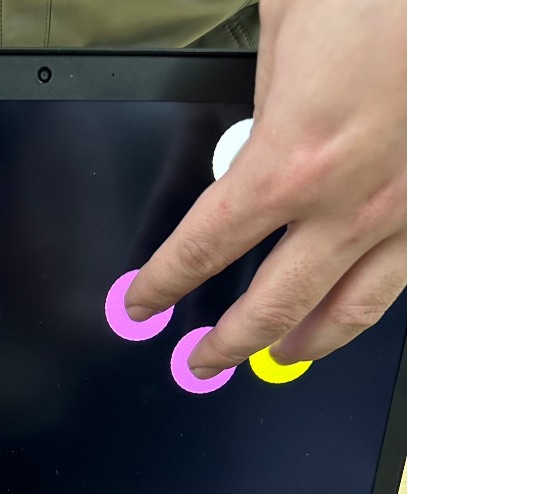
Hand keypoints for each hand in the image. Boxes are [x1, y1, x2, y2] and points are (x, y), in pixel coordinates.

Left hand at [125, 0, 405, 376]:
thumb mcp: (287, 29)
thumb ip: (261, 104)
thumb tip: (251, 143)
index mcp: (290, 162)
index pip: (203, 250)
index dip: (164, 286)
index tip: (144, 303)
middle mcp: (348, 204)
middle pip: (271, 307)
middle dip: (227, 344)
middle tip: (202, 360)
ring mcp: (407, 213)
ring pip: (347, 312)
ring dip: (302, 345)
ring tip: (278, 356)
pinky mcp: (450, 204)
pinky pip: (403, 281)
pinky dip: (367, 307)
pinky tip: (351, 309)